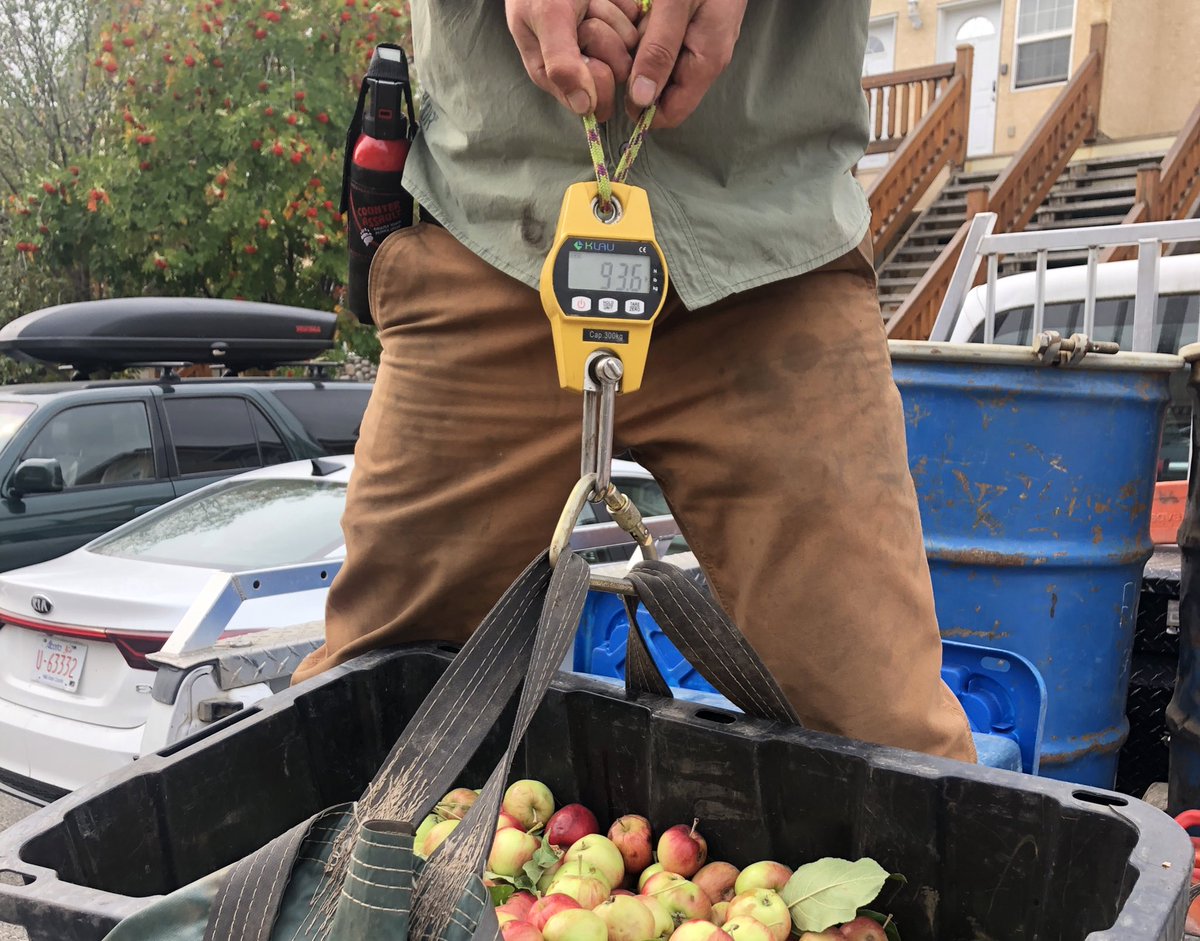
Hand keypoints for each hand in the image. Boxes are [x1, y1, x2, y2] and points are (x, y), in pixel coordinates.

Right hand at [507, 0, 642, 121]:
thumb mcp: (548, 18)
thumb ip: (562, 64)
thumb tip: (583, 108)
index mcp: (556, 76)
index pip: (591, 99)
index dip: (595, 76)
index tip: (583, 51)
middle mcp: (581, 67)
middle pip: (614, 72)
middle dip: (604, 40)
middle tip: (584, 15)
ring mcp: (603, 45)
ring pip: (628, 46)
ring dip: (612, 17)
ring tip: (588, 1)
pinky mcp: (621, 25)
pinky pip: (638, 24)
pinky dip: (624, 5)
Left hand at [626, 0, 747, 127]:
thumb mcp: (676, 4)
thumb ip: (659, 51)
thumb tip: (641, 101)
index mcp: (706, 62)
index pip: (671, 114)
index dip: (640, 111)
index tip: (614, 92)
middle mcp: (704, 60)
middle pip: (662, 93)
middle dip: (637, 80)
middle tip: (618, 52)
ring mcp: (699, 43)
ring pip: (659, 68)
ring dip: (638, 57)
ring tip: (630, 30)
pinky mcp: (692, 27)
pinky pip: (663, 46)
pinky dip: (645, 38)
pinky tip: (640, 18)